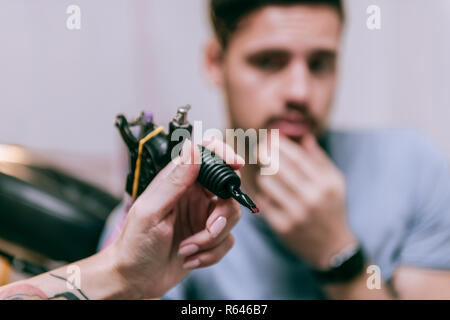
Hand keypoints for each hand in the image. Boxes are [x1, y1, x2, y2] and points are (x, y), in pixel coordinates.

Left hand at [106, 138, 243, 298]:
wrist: (135, 279)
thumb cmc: (135, 243)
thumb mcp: (152, 210)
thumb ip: (175, 181)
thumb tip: (192, 148)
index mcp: (178, 182)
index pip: (206, 156)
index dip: (224, 155)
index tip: (236, 164)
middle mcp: (194, 196)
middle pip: (228, 191)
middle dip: (222, 214)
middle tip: (209, 227)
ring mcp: (203, 217)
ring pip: (231, 218)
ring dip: (211, 239)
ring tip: (187, 248)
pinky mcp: (208, 238)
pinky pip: (227, 241)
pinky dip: (210, 253)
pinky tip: (189, 258)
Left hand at [254, 134, 356, 269]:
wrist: (332, 246)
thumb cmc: (332, 207)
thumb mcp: (335, 182)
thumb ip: (319, 158)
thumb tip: (304, 137)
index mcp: (325, 184)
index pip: (296, 156)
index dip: (280, 143)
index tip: (271, 136)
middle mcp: (311, 198)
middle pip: (277, 166)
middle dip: (266, 153)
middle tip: (261, 148)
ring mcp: (296, 213)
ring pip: (266, 182)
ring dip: (264, 174)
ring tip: (268, 172)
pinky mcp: (282, 226)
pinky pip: (263, 200)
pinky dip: (263, 193)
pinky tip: (269, 191)